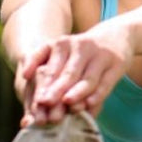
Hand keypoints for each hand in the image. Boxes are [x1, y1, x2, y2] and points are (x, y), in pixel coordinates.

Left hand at [17, 24, 132, 126]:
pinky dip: (97, 95)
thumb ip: (40, 70)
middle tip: (46, 105)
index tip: (38, 101)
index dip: (44, 85)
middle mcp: (80, 47)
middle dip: (57, 90)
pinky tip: (90, 104)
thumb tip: (25, 92)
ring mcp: (99, 55)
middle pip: (67, 73)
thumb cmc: (79, 54)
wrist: (115, 36)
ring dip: (77, 92)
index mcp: (61, 45)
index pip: (50, 67)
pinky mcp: (116, 64)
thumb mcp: (59, 54)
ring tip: (68, 105)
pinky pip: (105, 83)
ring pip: (87, 78)